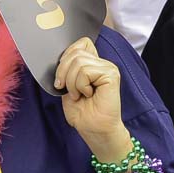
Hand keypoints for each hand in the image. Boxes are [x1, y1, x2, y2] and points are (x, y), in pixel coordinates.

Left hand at [56, 37, 128, 157]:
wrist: (93, 129)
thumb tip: (62, 56)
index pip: (80, 43)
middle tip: (67, 89)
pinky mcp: (111, 75)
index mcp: (92, 63)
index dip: (67, 56)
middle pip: (76, 52)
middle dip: (63, 72)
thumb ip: (68, 67)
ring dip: (72, 82)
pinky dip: (80, 85)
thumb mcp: (67, 85)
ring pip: (79, 62)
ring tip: (78, 94)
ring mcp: (108, 68)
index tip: (63, 76)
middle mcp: (102, 63)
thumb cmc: (81, 112)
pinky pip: (86, 71)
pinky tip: (87, 94)